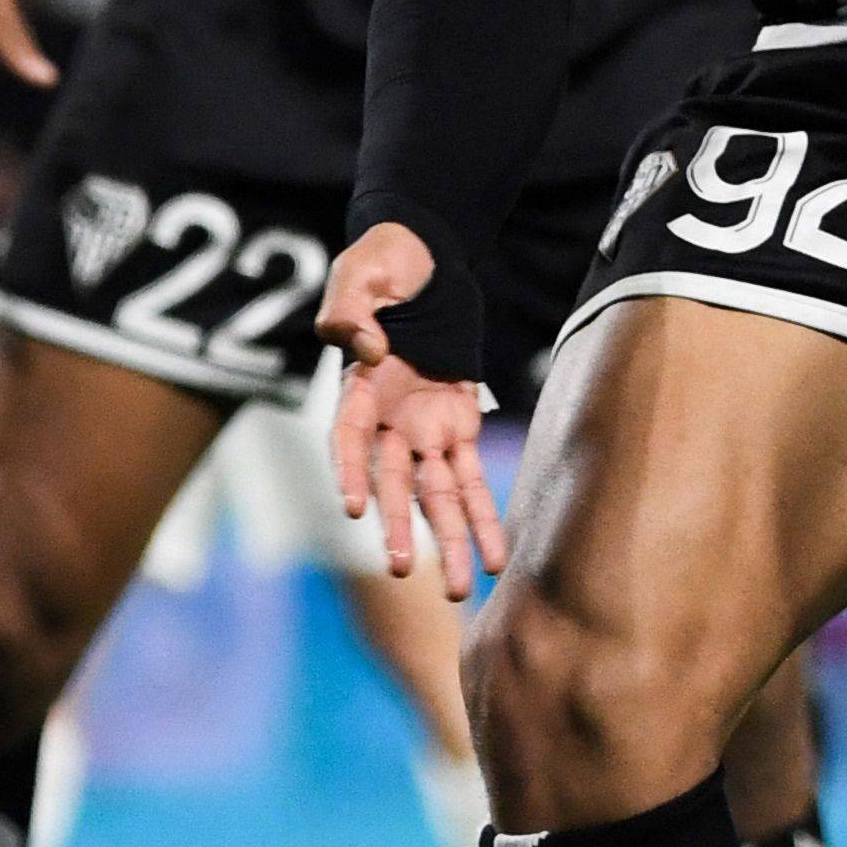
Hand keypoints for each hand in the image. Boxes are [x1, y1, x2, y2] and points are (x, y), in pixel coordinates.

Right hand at [321, 225, 502, 598]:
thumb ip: (352, 312)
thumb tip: (366, 349)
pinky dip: (484, 515)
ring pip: (436, 493)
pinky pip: (471, 476)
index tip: (350, 507)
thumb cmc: (385, 263)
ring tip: (462, 590)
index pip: (346, 439)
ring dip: (449, 540)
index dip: (347, 472)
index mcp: (358, 388)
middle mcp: (387, 419)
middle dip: (401, 526)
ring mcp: (421, 426)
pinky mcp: (457, 424)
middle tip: (407, 571)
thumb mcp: (362, 274)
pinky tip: (499, 556)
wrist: (423, 256)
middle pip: (393, 481)